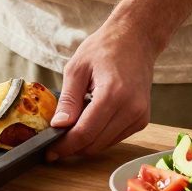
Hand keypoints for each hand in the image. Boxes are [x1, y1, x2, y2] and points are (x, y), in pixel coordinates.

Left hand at [45, 20, 159, 159]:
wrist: (136, 39)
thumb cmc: (105, 48)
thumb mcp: (77, 69)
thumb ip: (68, 100)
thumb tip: (58, 127)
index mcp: (113, 94)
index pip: (85, 133)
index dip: (64, 146)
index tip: (49, 151)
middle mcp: (131, 109)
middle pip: (95, 144)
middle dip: (73, 147)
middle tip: (54, 143)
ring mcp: (139, 116)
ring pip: (105, 145)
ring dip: (85, 142)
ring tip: (70, 128)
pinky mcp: (142, 120)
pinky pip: (115, 138)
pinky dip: (99, 136)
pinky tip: (90, 121)